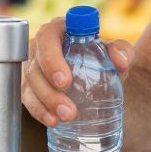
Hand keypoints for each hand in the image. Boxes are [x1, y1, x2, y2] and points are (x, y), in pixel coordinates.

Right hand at [20, 16, 135, 126]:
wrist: (96, 75)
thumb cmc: (101, 57)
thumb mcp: (115, 52)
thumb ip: (122, 50)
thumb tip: (120, 59)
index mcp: (58, 30)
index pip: (47, 37)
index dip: (51, 58)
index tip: (64, 81)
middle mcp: (40, 46)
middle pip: (35, 66)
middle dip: (49, 90)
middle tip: (68, 109)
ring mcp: (32, 67)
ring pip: (29, 85)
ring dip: (45, 104)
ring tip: (65, 118)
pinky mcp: (29, 86)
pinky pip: (28, 99)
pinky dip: (39, 111)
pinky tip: (52, 121)